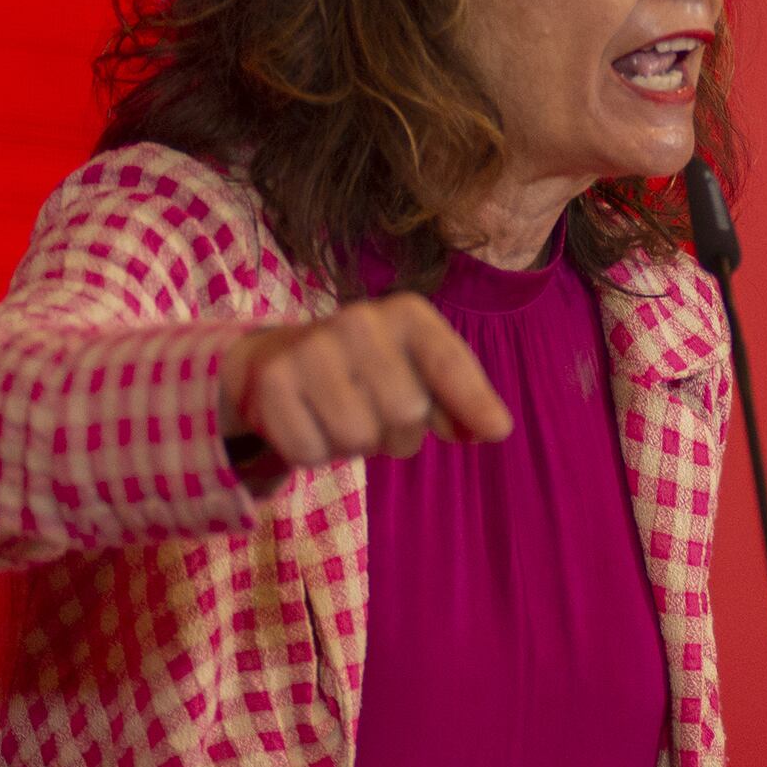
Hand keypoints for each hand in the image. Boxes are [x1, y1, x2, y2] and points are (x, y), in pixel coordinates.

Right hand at [220, 294, 513, 468]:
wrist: (280, 357)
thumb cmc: (371, 370)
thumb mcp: (421, 371)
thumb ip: (462, 400)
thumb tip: (494, 429)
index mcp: (406, 314)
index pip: (447, 361)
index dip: (473, 400)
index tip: (496, 432)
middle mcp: (358, 320)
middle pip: (406, 414)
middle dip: (399, 434)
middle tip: (379, 416)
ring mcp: (310, 349)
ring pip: (358, 438)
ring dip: (356, 446)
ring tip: (343, 416)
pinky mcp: (270, 383)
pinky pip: (311, 452)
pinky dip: (315, 452)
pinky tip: (310, 421)